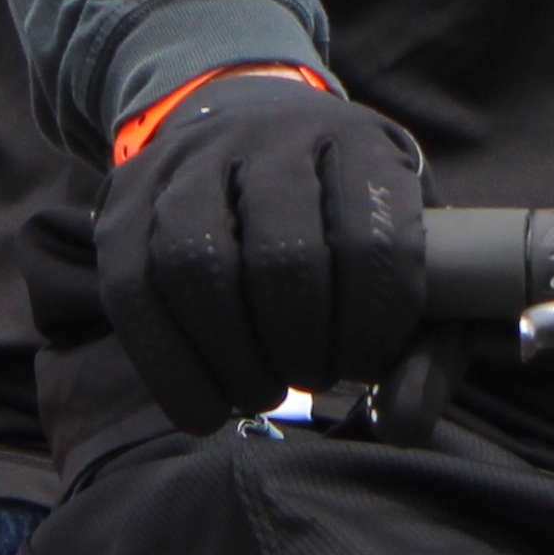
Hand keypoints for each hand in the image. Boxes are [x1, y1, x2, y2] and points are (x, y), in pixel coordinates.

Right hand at [96, 71, 429, 434]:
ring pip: (194, 263)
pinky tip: (205, 404)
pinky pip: (132, 287)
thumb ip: (425, 345)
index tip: (367, 363)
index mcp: (356, 142)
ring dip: (231, 359)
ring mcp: (190, 159)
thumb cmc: (343, 218)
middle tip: (316, 378)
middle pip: (281, 256)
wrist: (251, 130)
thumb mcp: (406, 255)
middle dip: (300, 345)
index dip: (371, 324)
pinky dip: (168, 365)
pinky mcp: (127, 195)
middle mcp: (270, 134)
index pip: (370, 241)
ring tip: (262, 393)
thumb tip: (404, 424)